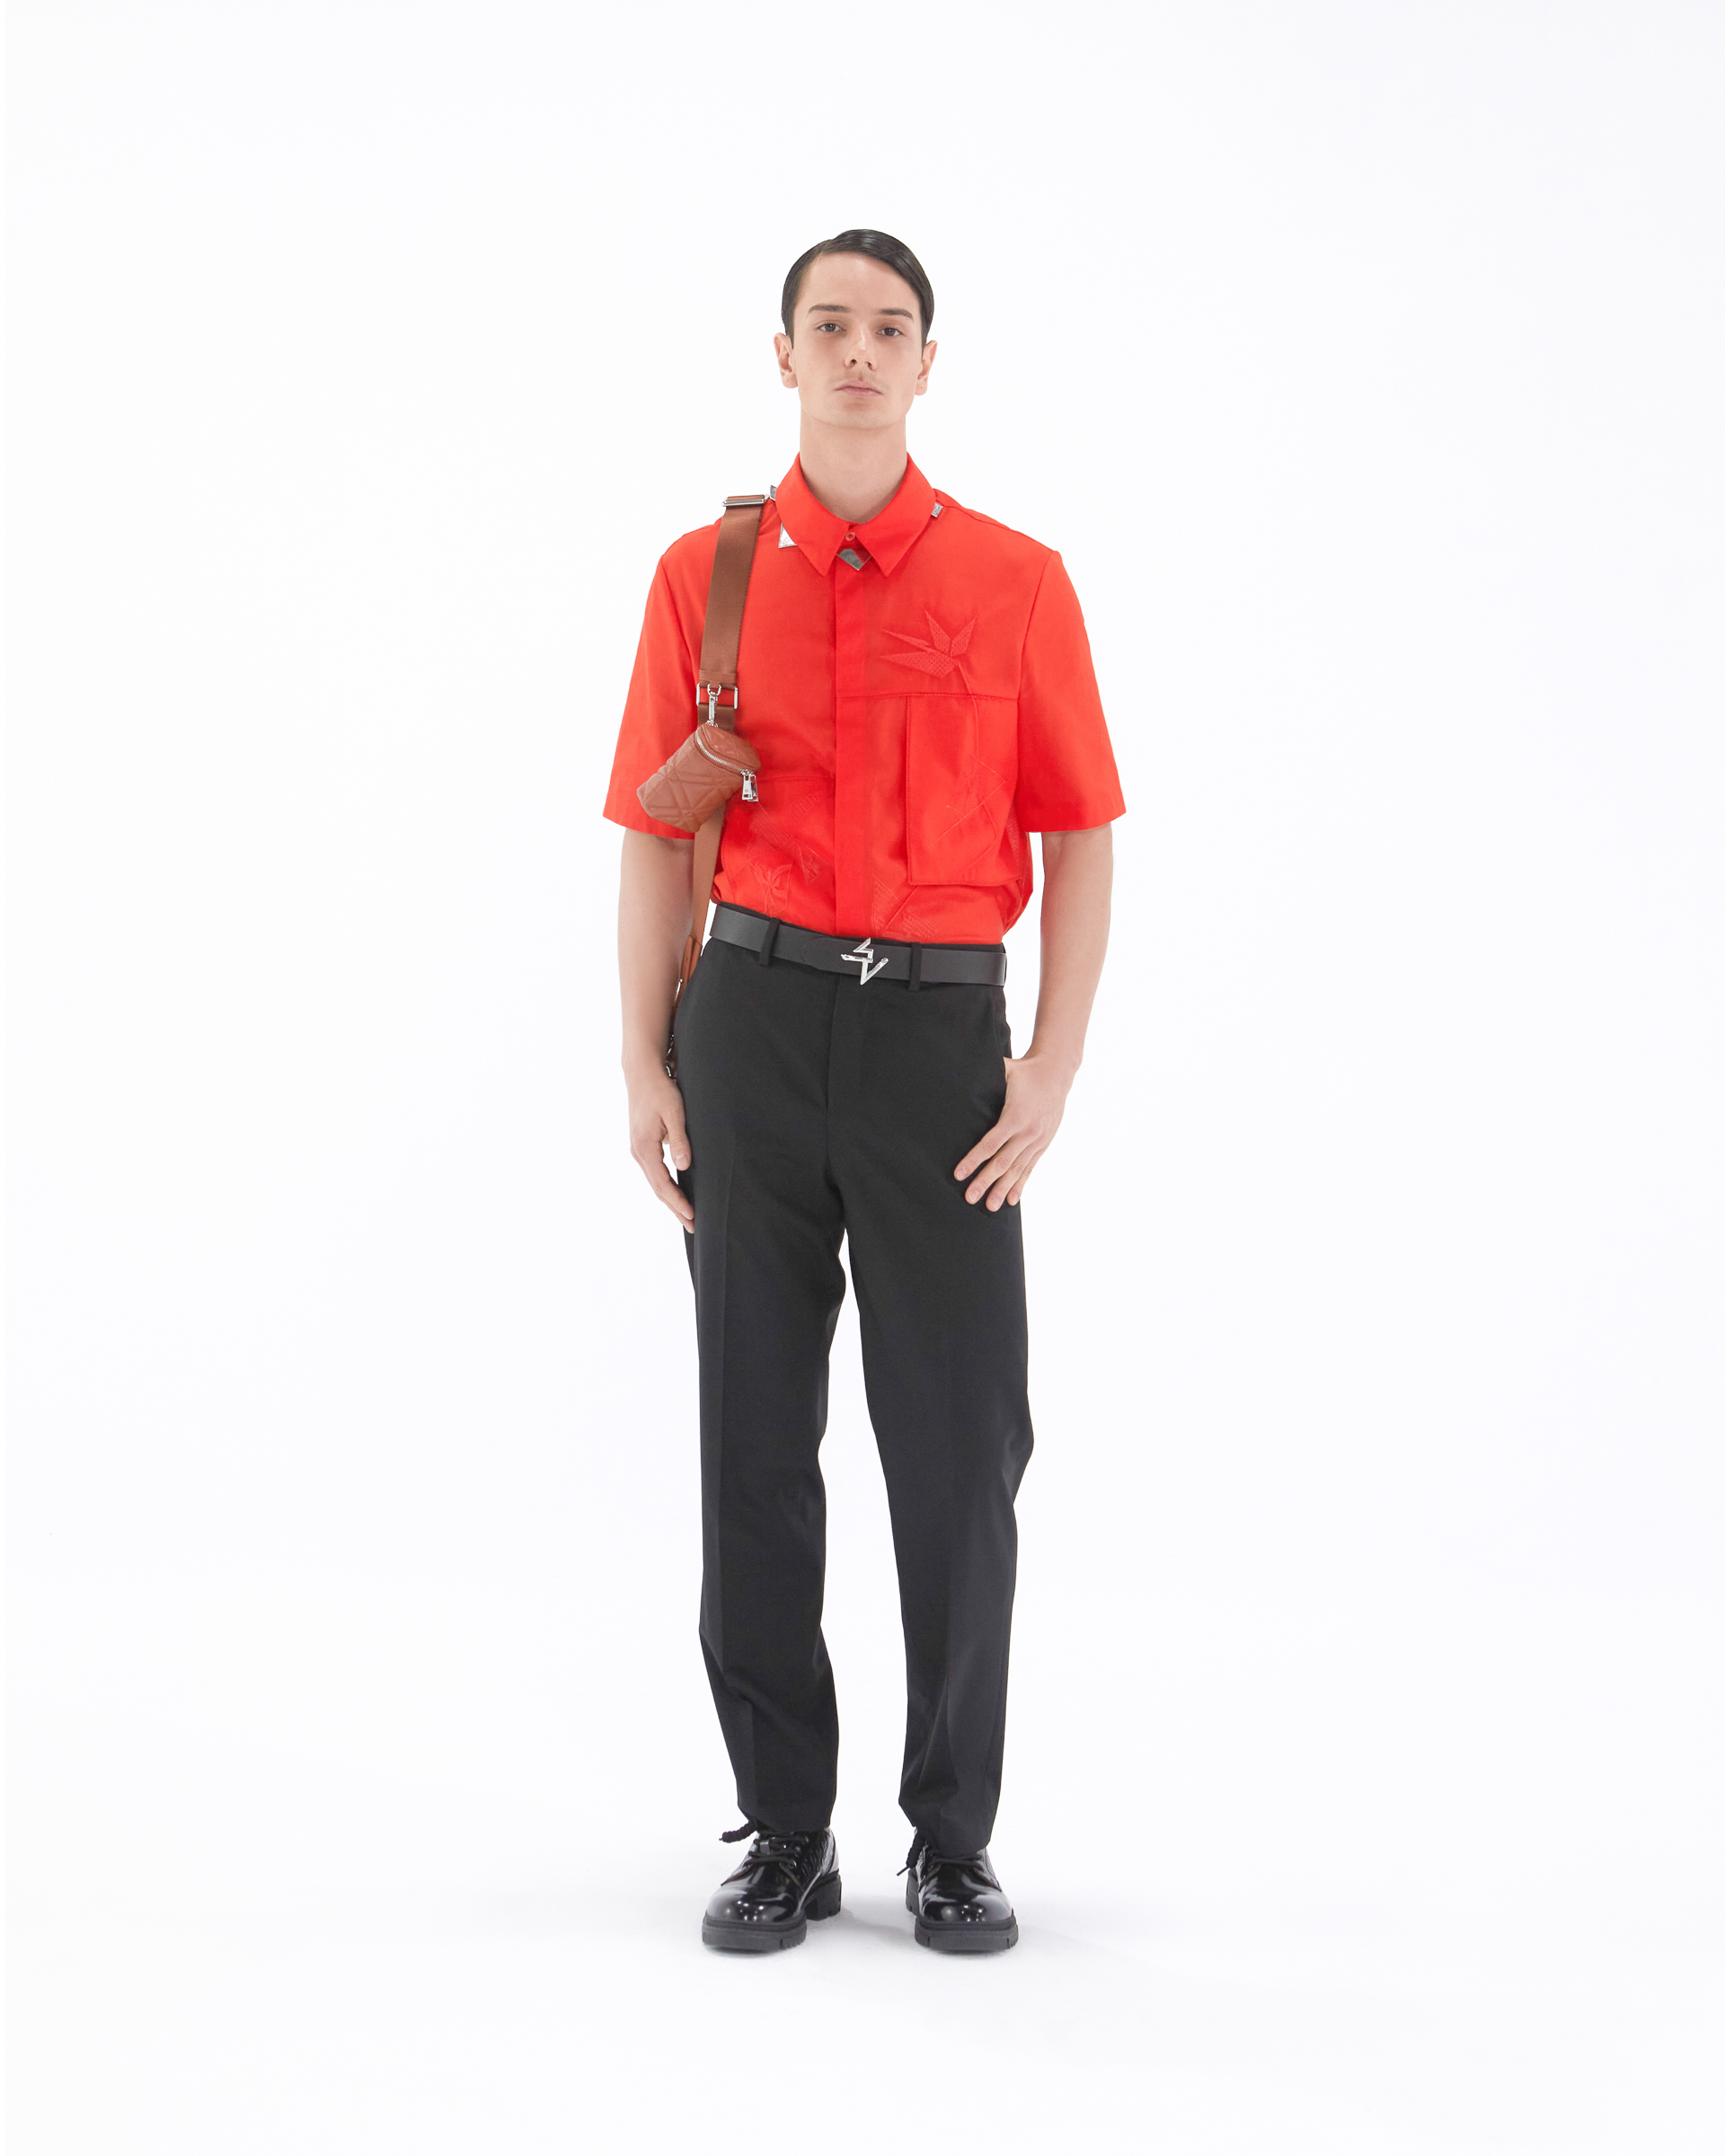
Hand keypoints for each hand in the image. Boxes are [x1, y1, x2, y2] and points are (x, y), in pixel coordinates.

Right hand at [627, 1066, 694, 1230]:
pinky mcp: (642, 1145)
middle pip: (658, 1188)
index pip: (663, 1183)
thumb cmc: (661, 1090)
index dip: (678, 1202)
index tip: (692, 1216)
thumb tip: (684, 1165)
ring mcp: (638, 1150)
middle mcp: (638, 1152)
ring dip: (670, 1200)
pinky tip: (675, 1192)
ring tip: (686, 1215)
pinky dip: (666, 1186)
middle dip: (675, 1208)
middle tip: (692, 1226)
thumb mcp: (674, 1113)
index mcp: (645, 1148)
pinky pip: (654, 1172)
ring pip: (656, 1182)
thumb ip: (679, 1140)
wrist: (642, 1073)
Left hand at [953, 1051, 1073, 1210]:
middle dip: (984, 1181)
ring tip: (990, 1207)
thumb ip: (983, 1078)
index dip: (973, 1160)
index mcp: (1015, 1116)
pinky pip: (1029, 1169)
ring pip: (1017, 1170)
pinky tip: (1011, 1200)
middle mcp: (1027, 1132)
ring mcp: (1037, 1141)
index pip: (990, 1144)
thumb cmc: (1024, 1071)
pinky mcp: (1043, 1145)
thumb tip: (956, 1074)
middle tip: (969, 1198)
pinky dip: (1020, 1185)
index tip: (959, 1174)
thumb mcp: (1004, 1071)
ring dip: (1002, 1189)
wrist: (1057, 1074)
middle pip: (1002, 1162)